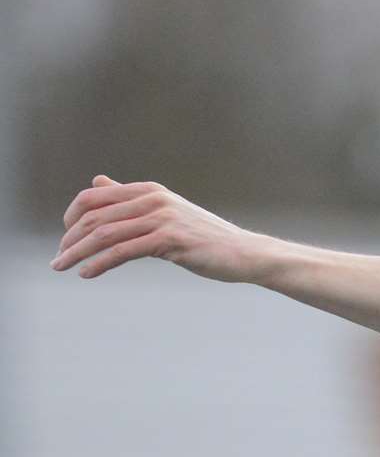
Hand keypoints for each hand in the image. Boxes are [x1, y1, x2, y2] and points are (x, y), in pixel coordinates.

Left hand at [52, 176, 262, 281]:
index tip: (65, 238)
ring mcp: (161, 218)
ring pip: (104, 235)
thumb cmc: (205, 237)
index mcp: (148, 190)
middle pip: (94, 217)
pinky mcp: (169, 239)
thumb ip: (129, 198)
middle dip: (70, 239)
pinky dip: (99, 263)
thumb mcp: (165, 211)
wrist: (244, 253)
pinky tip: (87, 273)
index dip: (71, 217)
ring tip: (63, 267)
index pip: (92, 198)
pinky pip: (122, 251)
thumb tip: (97, 182)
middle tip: (59, 259)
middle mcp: (152, 199)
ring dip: (77, 253)